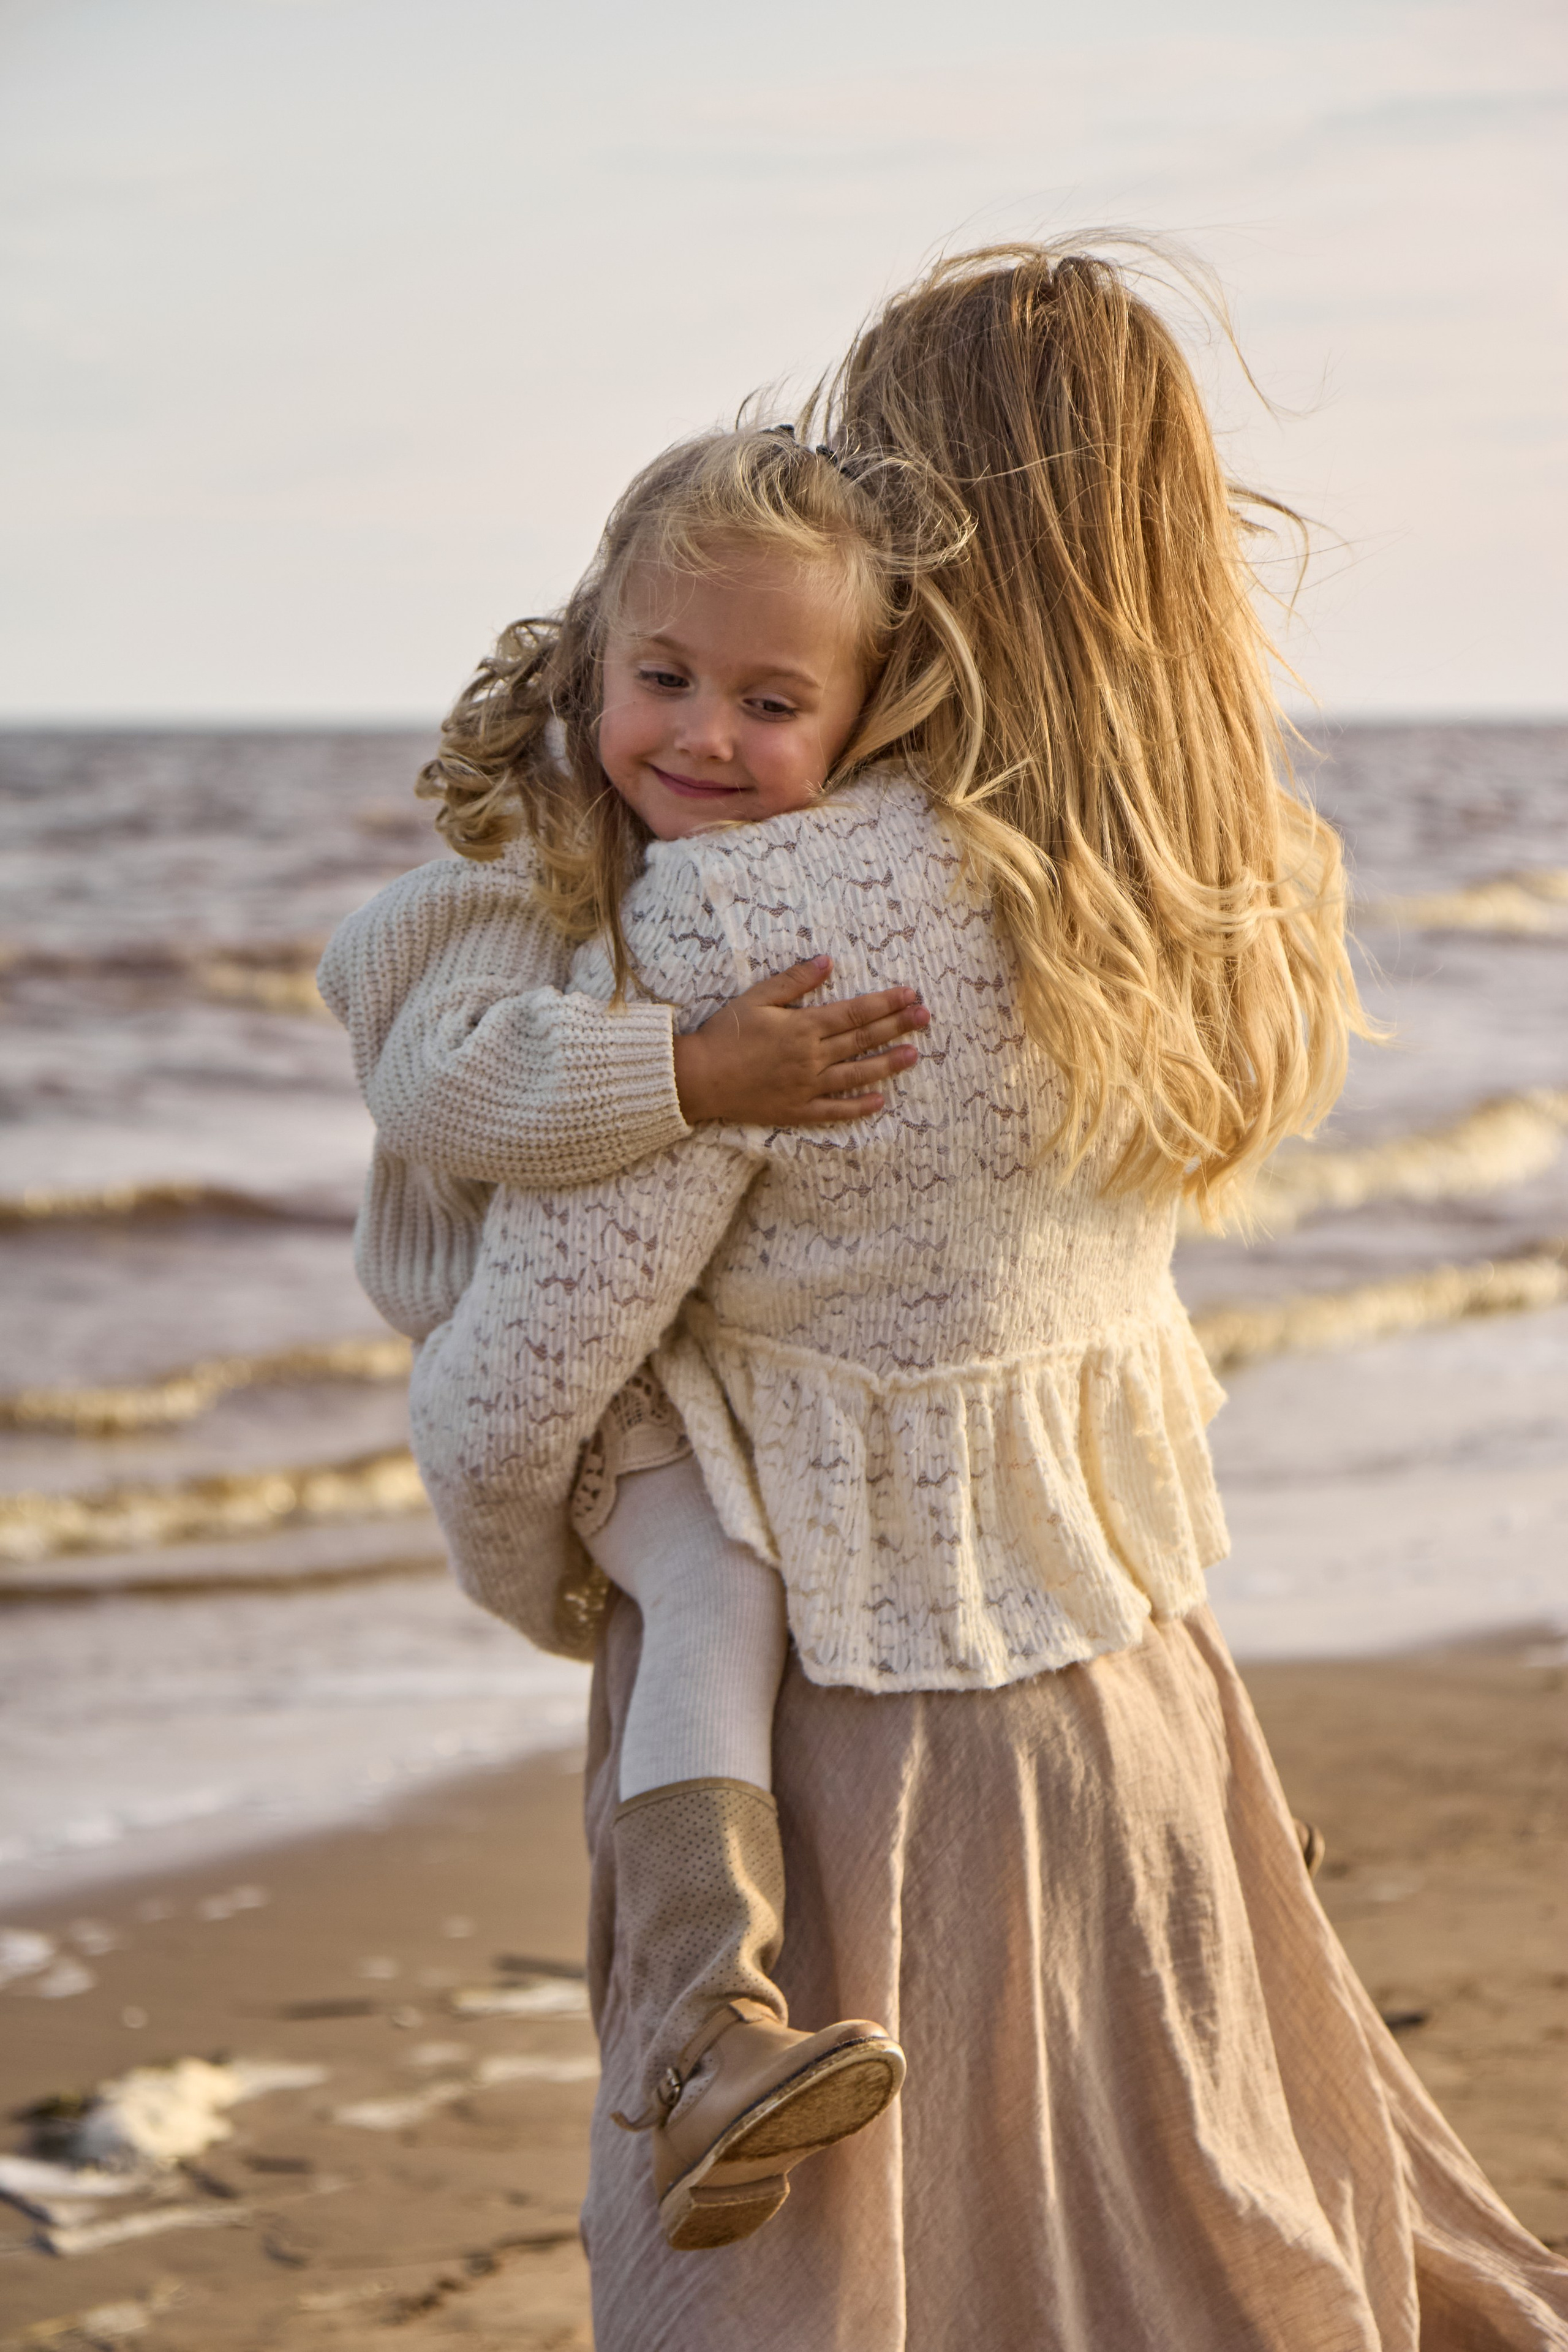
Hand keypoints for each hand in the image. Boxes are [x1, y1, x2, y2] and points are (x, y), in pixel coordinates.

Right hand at [672, 956, 928, 1126]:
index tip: (909, 994)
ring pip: (856, 1074)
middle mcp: (812, 1057)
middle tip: (926, 1017)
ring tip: (914, 1054)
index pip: (855, 1012)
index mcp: (803, 1027)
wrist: (700, 1078)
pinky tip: (879, 1102)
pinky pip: (835, 1110)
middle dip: (897, 1026)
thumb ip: (794, 981)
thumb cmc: (725, 1034)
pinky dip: (858, 1107)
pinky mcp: (798, 1110)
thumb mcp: (756, 998)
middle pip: (863, 1039)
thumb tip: (827, 962)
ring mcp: (807, 1086)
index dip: (885, 1003)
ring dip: (888, 1064)